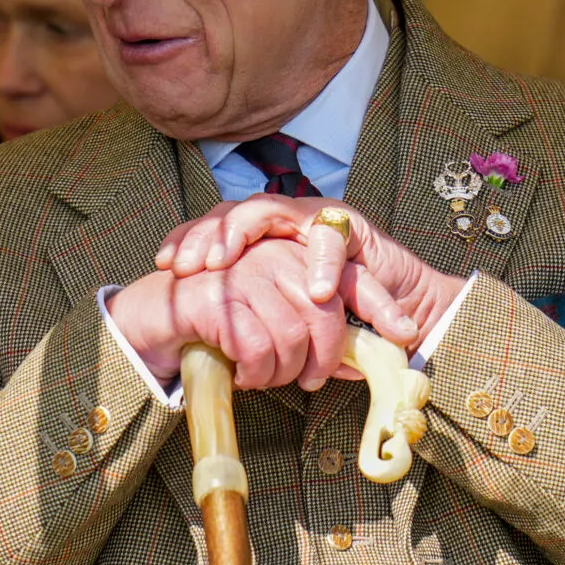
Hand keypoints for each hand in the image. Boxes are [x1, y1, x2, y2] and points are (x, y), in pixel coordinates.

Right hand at [109, 234, 405, 391]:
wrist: (157, 318)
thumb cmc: (223, 323)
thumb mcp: (279, 323)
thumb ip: (320, 335)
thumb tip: (363, 366)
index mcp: (298, 254)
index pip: (353, 279)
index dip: (382, 307)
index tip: (405, 335)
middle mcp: (277, 253)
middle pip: (327, 314)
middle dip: (322, 359)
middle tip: (311, 381)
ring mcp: (247, 270)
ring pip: (291, 337)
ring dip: (279, 372)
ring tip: (263, 376)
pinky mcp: (217, 294)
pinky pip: (256, 348)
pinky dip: (253, 374)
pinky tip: (242, 375)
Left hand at [153, 198, 463, 343]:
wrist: (400, 314)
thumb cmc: (332, 324)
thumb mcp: (280, 326)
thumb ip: (251, 328)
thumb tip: (210, 355)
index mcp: (260, 242)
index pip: (215, 229)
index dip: (187, 241)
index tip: (165, 265)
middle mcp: (283, 223)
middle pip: (233, 211)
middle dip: (206, 235)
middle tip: (189, 265)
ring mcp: (314, 219)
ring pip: (268, 209)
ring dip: (242, 233)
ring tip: (221, 263)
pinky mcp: (351, 229)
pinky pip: (330, 239)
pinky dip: (321, 263)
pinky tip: (312, 289)